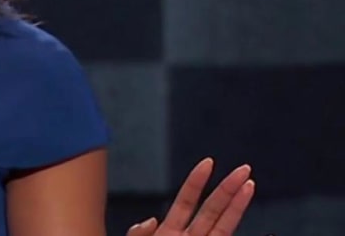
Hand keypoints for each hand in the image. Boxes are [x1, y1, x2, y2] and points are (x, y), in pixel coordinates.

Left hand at [127, 158, 254, 235]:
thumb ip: (137, 234)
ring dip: (238, 206)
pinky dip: (242, 230)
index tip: (208, 162)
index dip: (196, 182)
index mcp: (168, 233)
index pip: (186, 201)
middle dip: (227, 189)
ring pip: (224, 226)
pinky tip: (253, 224)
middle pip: (212, 210)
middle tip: (244, 168)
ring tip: (250, 185)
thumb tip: (152, 220)